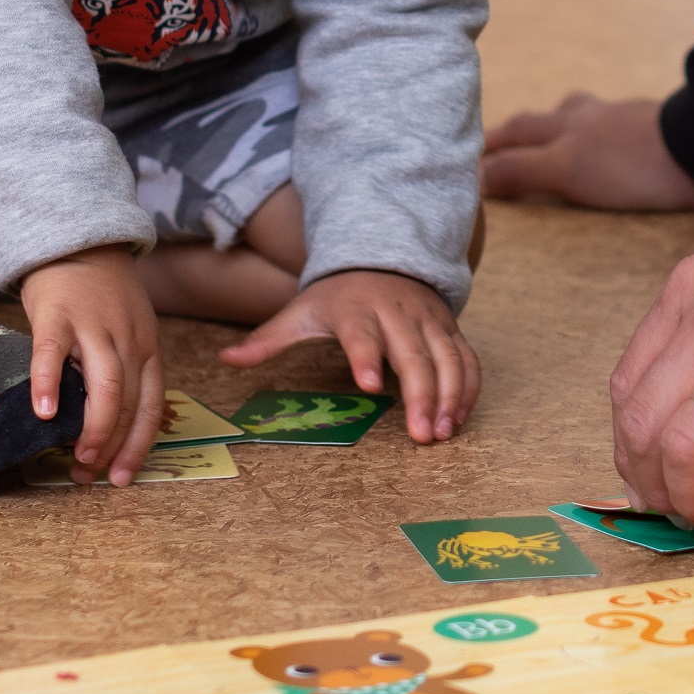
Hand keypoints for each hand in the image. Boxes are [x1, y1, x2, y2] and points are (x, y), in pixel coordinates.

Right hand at [18, 246, 165, 484]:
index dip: (137, 446)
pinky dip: (48, 385)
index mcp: (148, 349)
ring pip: (103, 386)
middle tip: (89, 474)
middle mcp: (128, 341)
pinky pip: (53, 354)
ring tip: (76, 458)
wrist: (78, 244)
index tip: (122, 478)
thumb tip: (113, 428)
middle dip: (111, 446)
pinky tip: (41, 414)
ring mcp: (94, 328)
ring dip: (92, 428)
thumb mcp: (130, 332)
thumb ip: (127, 372)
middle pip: (128, 403)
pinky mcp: (58, 315)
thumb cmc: (103, 299)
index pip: (150, 407)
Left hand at [222, 268, 478, 441]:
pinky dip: (468, 388)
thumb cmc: (338, 298)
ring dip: (450, 396)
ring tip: (445, 432)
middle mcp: (398, 314)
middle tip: (422, 435)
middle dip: (421, 395)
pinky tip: (461, 417)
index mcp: (357, 311)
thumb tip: (226, 359)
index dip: (366, 357)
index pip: (361, 335)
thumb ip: (267, 339)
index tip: (369, 385)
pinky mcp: (450, 330)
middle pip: (413, 355)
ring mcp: (429, 322)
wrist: (383, 258)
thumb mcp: (301, 311)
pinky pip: (467, 359)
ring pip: (448, 358)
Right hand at [483, 92, 693, 209]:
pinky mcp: (655, 129)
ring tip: (549, 131)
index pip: (516, 136)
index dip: (490, 149)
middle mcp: (590, 116)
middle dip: (515, 132)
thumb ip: (521, 170)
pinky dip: (595, 129)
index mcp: (565, 126)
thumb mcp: (567, 170)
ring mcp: (624, 119)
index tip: (467, 158)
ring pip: (579, 115)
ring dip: (556, 123)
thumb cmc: (634, 164)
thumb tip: (473, 173)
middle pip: (542, 121)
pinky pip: (612, 125)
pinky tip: (607, 138)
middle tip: (493, 142)